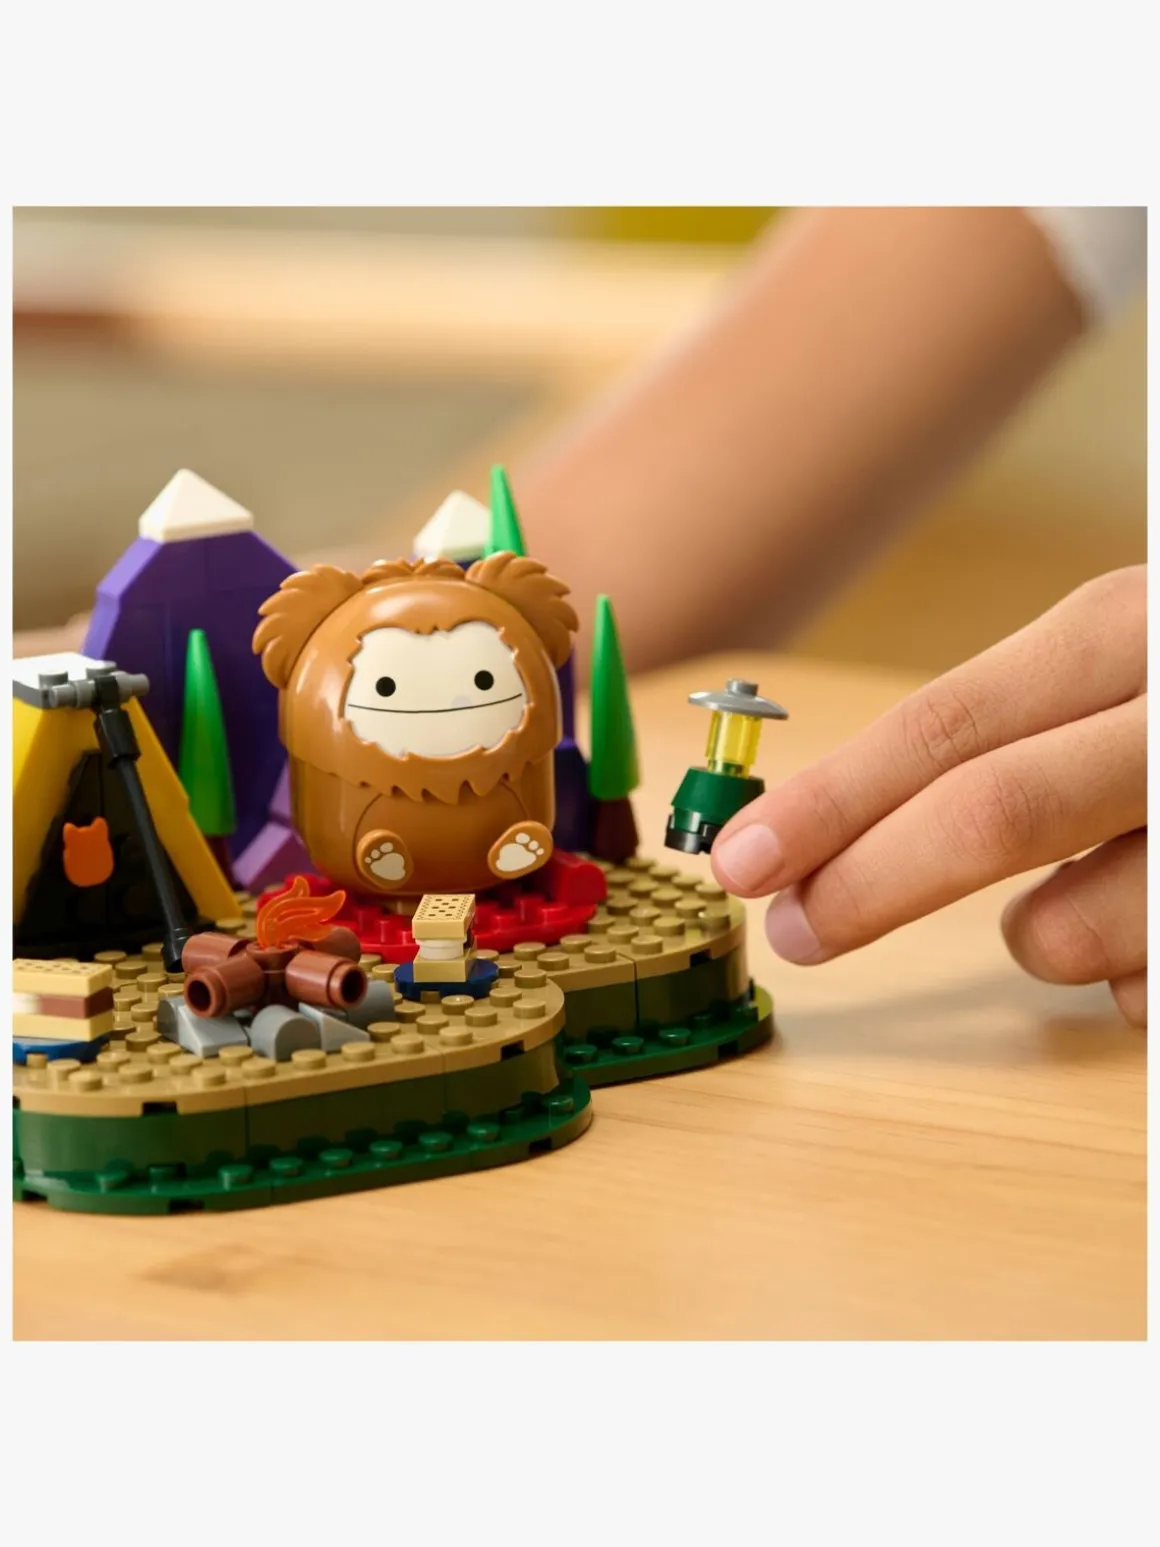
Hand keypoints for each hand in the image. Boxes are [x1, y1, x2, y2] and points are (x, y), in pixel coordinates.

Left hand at [710, 568, 1146, 1025]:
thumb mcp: (1122, 660)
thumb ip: (1008, 729)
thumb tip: (832, 835)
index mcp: (1122, 630)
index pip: (946, 723)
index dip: (828, 802)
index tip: (739, 856)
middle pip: (991, 814)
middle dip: (867, 884)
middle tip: (795, 931)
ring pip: (1069, 933)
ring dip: (1039, 937)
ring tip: (1090, 897)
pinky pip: (1143, 995)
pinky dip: (1131, 978)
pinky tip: (1159, 926)